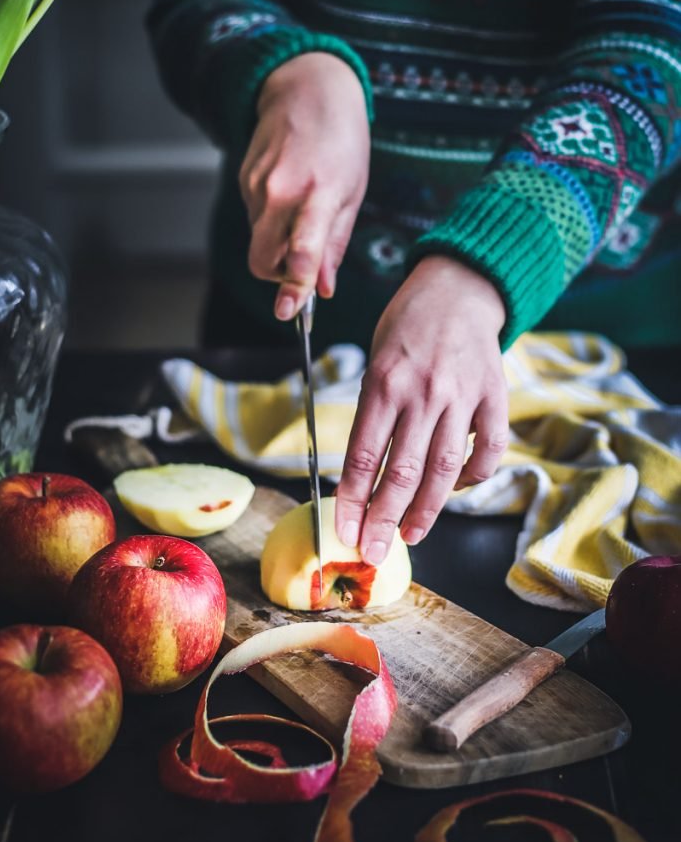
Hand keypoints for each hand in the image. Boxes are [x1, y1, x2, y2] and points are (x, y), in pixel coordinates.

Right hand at [240, 52, 369, 317]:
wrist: (307, 89)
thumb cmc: (341, 142)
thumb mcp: (351, 194)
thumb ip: (335, 245)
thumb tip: (324, 288)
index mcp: (319, 194)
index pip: (304, 251)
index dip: (295, 287)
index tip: (289, 311)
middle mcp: (281, 190)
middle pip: (263, 259)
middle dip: (278, 276)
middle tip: (302, 268)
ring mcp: (257, 185)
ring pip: (259, 240)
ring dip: (278, 244)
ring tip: (302, 213)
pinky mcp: (244, 179)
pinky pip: (255, 219)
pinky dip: (271, 222)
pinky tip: (288, 196)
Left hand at [335, 256, 508, 563]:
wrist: (458, 288)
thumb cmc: (405, 328)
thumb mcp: (375, 362)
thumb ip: (373, 415)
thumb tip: (362, 476)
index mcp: (383, 383)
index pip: (362, 457)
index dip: (352, 501)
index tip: (345, 532)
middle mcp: (422, 393)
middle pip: (401, 473)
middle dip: (384, 521)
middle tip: (373, 553)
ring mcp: (462, 396)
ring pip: (443, 470)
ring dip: (426, 511)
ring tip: (410, 535)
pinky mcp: (495, 396)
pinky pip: (488, 449)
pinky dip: (473, 476)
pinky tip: (455, 490)